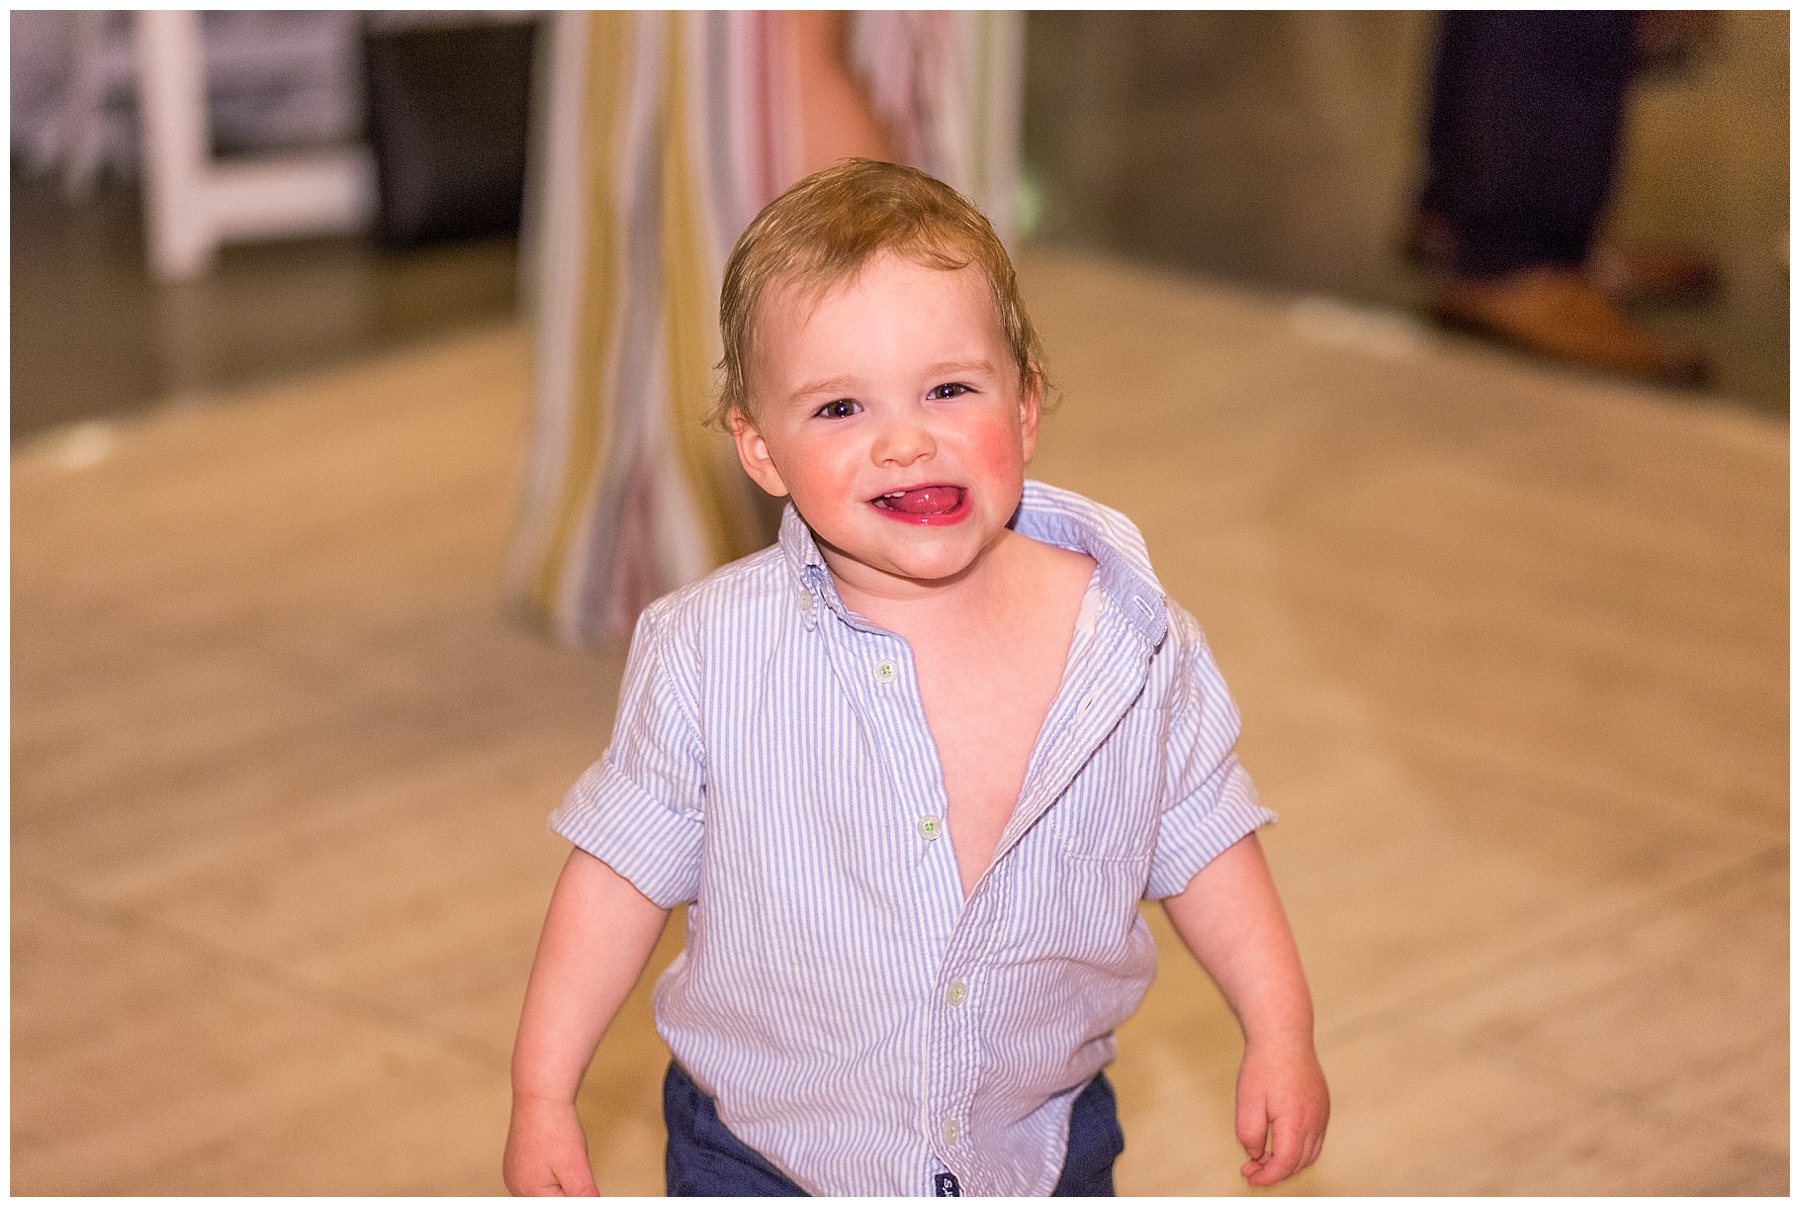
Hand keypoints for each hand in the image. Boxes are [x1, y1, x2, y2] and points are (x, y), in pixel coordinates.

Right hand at [503, 1095, 598, 1195]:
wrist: (541, 1097)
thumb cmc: (555, 1128)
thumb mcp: (576, 1167)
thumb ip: (583, 1196)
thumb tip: (594, 1205)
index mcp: (530, 1193)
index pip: (562, 1204)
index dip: (577, 1192)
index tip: (578, 1172)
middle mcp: (516, 1188)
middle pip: (552, 1198)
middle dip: (568, 1186)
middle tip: (569, 1161)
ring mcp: (514, 1175)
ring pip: (546, 1189)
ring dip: (560, 1178)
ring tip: (561, 1153)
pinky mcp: (516, 1164)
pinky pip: (538, 1177)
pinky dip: (552, 1170)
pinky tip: (554, 1152)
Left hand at [1234, 1032, 1328, 1186]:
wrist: (1283, 1035)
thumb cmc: (1264, 1064)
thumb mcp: (1247, 1100)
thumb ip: (1249, 1133)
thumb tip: (1257, 1154)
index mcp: (1296, 1120)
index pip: (1286, 1163)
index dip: (1267, 1176)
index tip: (1250, 1177)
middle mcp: (1315, 1120)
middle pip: (1299, 1162)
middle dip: (1275, 1172)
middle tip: (1251, 1169)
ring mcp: (1322, 1114)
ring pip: (1310, 1154)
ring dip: (1288, 1163)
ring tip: (1263, 1159)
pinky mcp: (1322, 1107)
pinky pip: (1315, 1139)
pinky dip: (1299, 1150)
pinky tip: (1280, 1144)